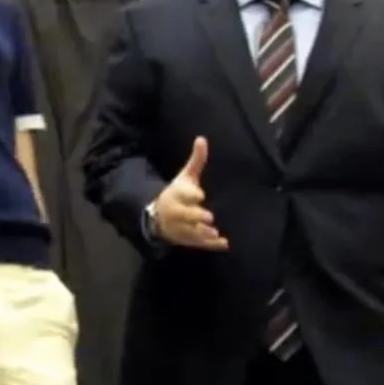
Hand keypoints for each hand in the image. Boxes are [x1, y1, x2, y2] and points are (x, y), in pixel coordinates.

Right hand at [155, 136, 228, 250]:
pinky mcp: (188, 241)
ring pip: (191, 233)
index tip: (200, 195)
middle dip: (195, 216)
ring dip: (203, 234)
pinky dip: (211, 246)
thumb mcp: (185, 177)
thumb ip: (196, 160)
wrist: (159, 218)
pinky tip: (224, 244)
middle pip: (185, 215)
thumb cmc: (178, 194)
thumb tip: (202, 138)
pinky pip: (199, 244)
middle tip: (209, 217)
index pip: (182, 195)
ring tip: (215, 233)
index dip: (190, 195)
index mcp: (176, 195)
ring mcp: (182, 229)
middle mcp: (177, 213)